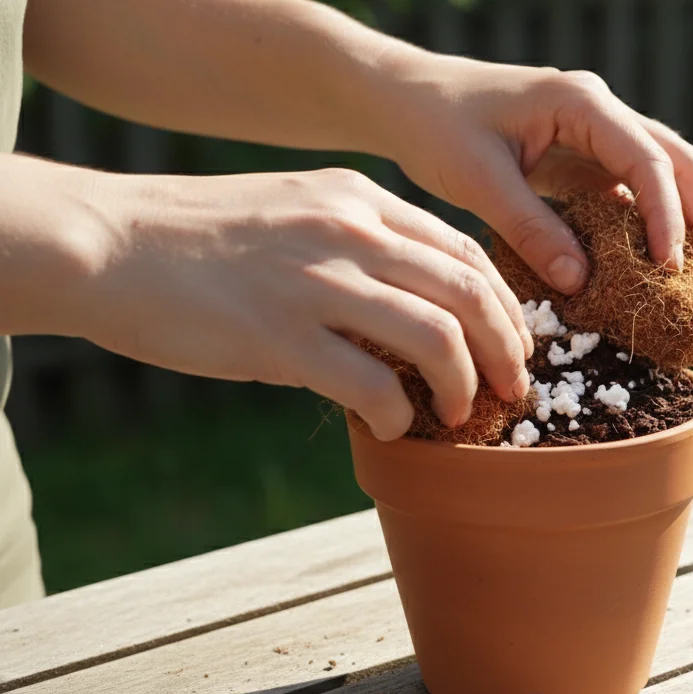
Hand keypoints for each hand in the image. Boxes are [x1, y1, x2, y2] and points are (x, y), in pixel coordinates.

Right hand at [75, 166, 532, 440]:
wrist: (108, 244)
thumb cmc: (203, 239)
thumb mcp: (297, 213)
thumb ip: (361, 247)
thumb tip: (417, 310)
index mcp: (361, 201)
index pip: (469, 253)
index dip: (507, 307)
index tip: (515, 344)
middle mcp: (351, 232)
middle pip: (472, 294)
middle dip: (507, 350)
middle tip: (512, 389)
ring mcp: (317, 282)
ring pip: (439, 339)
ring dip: (462, 387)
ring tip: (455, 413)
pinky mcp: (281, 336)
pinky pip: (374, 385)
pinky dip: (398, 414)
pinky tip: (391, 425)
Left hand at [371, 56, 692, 292]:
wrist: (409, 101)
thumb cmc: (436, 126)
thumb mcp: (478, 180)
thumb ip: (531, 229)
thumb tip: (581, 283)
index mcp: (582, 103)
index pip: (648, 160)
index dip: (667, 216)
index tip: (667, 267)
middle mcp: (603, 112)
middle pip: (682, 163)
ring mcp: (600, 134)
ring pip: (669, 175)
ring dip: (689, 224)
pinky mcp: (588, 159)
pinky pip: (636, 193)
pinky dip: (652, 228)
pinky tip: (653, 270)